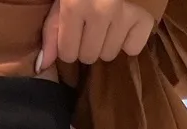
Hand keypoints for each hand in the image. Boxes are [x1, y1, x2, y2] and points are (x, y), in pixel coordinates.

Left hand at [38, 0, 155, 68]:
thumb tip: (44, 64)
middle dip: (87, 44)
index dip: (69, 45)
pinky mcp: (142, 17)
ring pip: (109, 54)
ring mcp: (123, 13)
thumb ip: (52, 30)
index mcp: (75, 6)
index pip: (68, 54)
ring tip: (107, 22)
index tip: (73, 31)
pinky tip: (124, 26)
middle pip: (89, 56)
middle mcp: (101, 11)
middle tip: (91, 24)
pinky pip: (133, 48)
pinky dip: (129, 41)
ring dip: (106, 43)